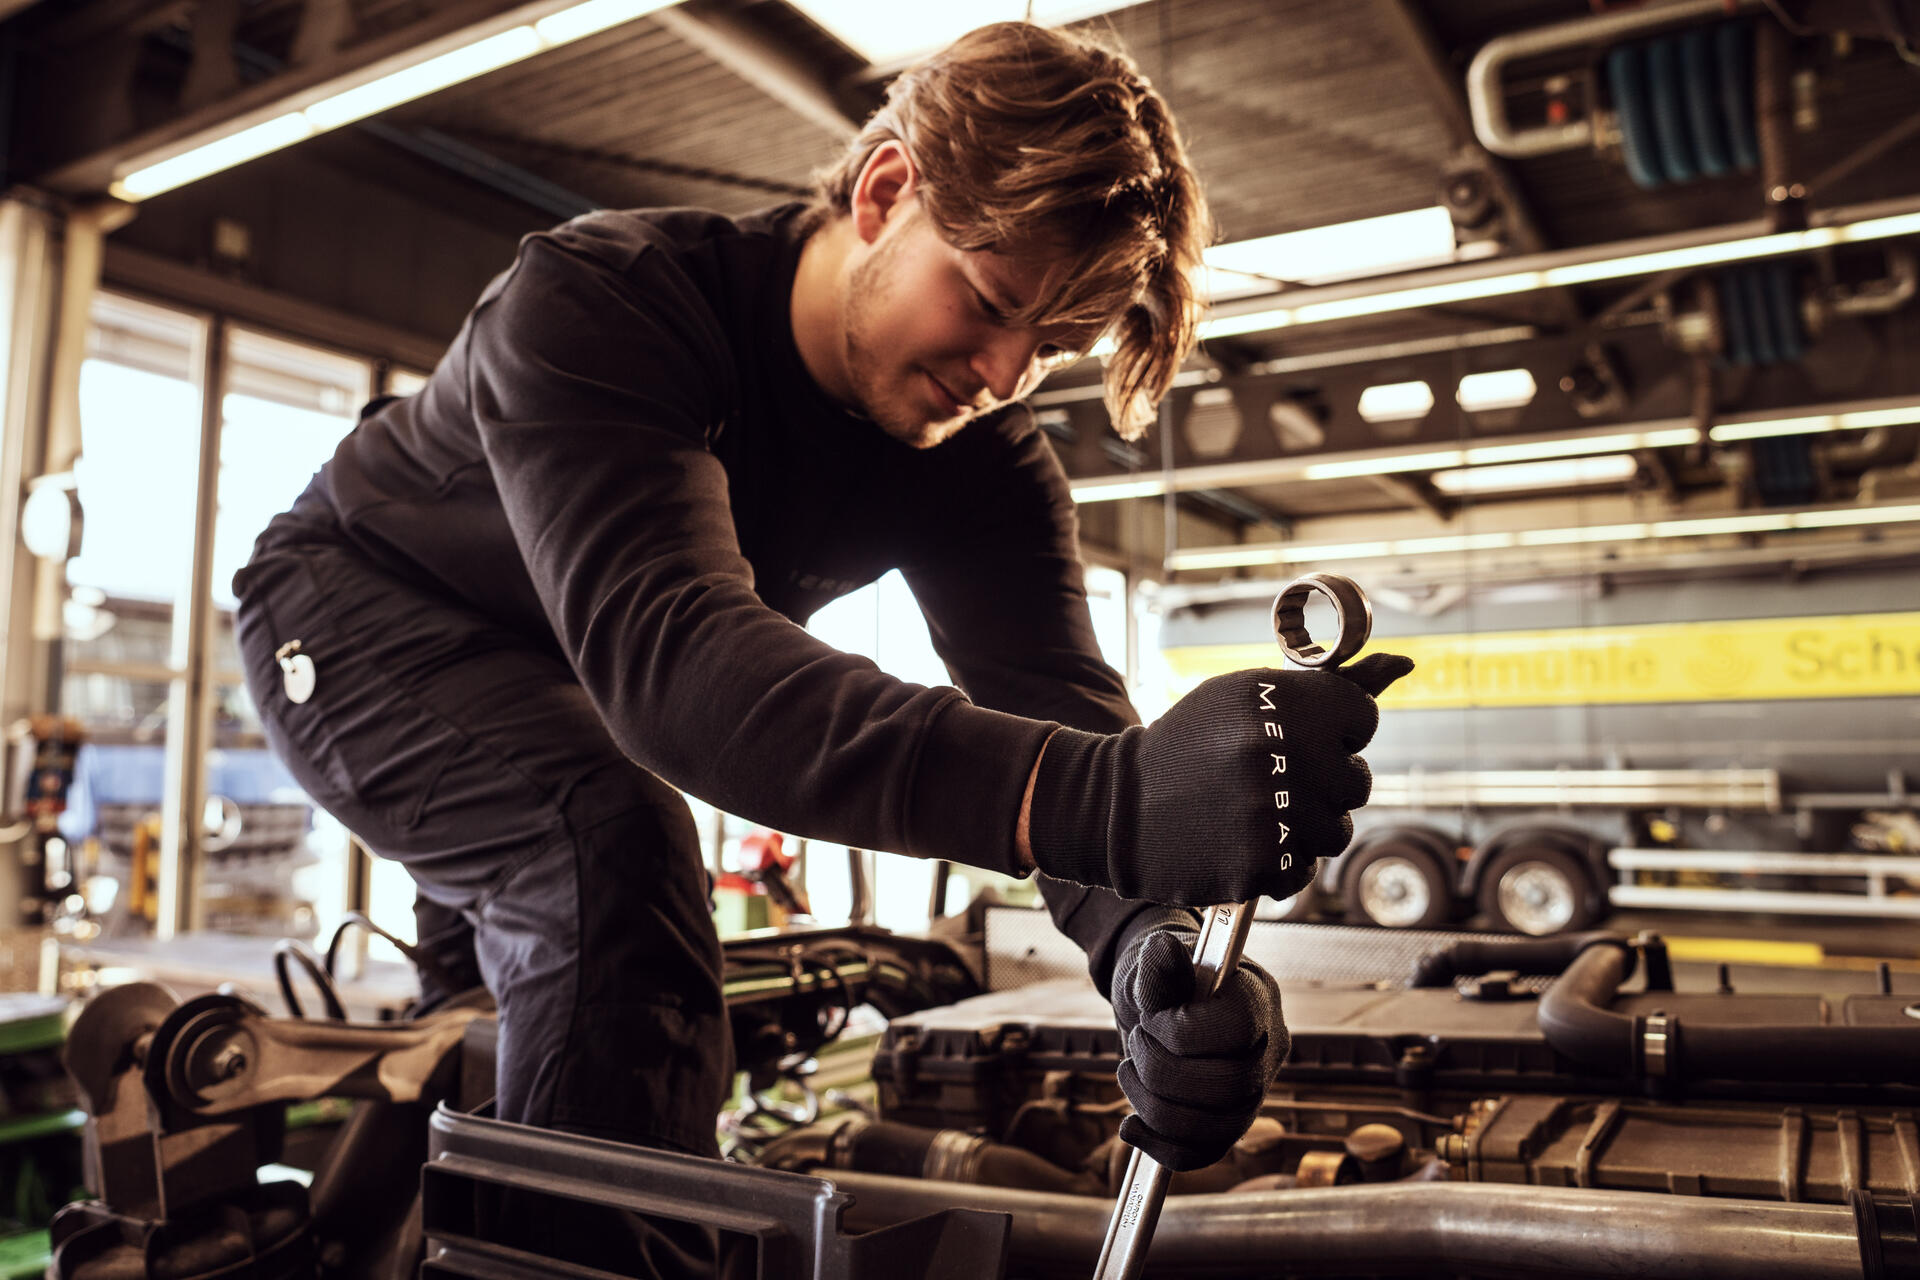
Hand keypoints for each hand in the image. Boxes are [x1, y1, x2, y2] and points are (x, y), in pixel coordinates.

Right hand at [1026, 652, 1412, 905]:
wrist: (1121, 807)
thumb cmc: (1191, 745)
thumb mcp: (1245, 696)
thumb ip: (1324, 684)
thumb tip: (1403, 665)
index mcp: (1276, 701)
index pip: (1360, 714)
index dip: (1334, 726)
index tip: (1301, 733)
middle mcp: (1279, 753)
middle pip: (1357, 778)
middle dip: (1323, 780)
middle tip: (1272, 777)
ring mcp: (1273, 814)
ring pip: (1338, 830)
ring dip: (1306, 826)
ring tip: (1256, 811)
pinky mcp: (1261, 865)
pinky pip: (1306, 869)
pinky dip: (1281, 861)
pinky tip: (1243, 840)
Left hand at [1109, 922, 1286, 1170]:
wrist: (1160, 1003)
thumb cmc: (1162, 978)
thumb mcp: (1153, 963)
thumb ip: (1158, 965)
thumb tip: (1162, 949)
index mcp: (1258, 998)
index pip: (1237, 1031)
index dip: (1183, 1033)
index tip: (1151, 1018)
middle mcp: (1268, 1049)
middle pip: (1231, 1087)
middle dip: (1163, 1071)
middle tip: (1137, 1043)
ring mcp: (1254, 1091)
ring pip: (1219, 1129)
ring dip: (1155, 1107)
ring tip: (1130, 1072)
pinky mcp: (1229, 1122)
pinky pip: (1204, 1153)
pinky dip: (1160, 1146)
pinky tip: (1130, 1126)